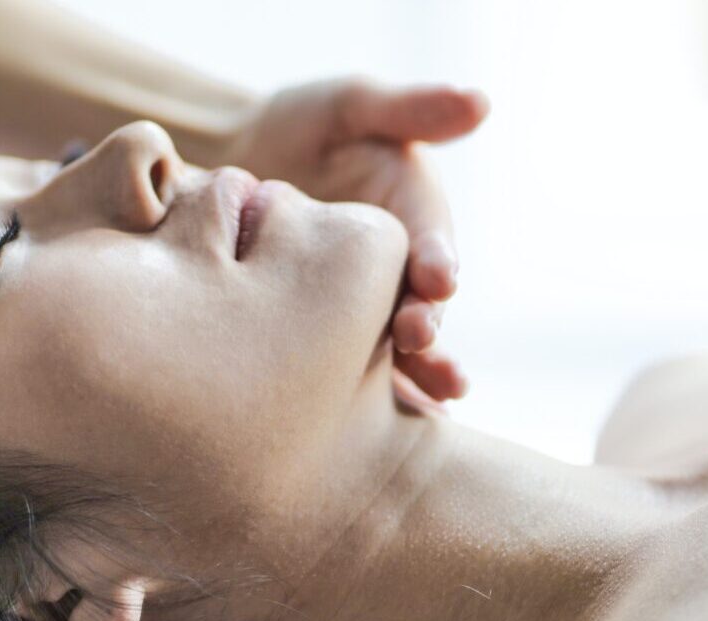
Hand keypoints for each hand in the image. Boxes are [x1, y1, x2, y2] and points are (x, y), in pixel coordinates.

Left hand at [216, 78, 487, 407]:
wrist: (228, 166)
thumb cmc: (296, 127)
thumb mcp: (348, 107)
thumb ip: (406, 108)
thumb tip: (480, 101)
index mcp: (411, 217)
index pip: (431, 241)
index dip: (438, 259)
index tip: (440, 276)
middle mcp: (397, 271)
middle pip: (420, 305)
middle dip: (426, 325)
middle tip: (418, 337)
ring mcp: (365, 310)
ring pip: (396, 350)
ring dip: (414, 373)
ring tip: (425, 395)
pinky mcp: (327, 339)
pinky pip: (353, 376)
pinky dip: (372, 404)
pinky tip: (378, 434)